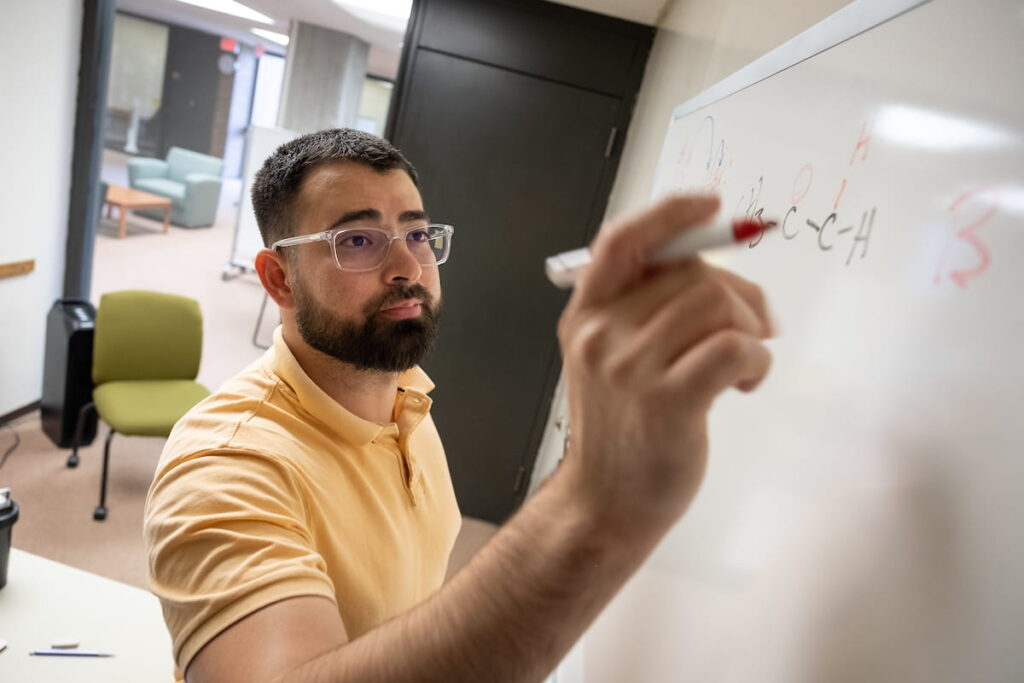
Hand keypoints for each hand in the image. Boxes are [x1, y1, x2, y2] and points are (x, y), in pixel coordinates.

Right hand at [556, 194, 774, 539]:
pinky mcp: (668, 402)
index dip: (670, 214)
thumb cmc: (620, 430)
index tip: (711, 204)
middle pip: (691, 273)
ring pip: (716, 305)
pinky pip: (733, 347)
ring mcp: (631, 368)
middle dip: (740, 292)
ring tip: (744, 362)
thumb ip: (643, 312)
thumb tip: (710, 264)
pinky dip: (755, 360)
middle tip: (757, 324)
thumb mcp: (610, 360)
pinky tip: (744, 383)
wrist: (605, 503)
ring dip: (750, 329)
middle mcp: (602, 334)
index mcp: (586, 315)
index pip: (622, 242)